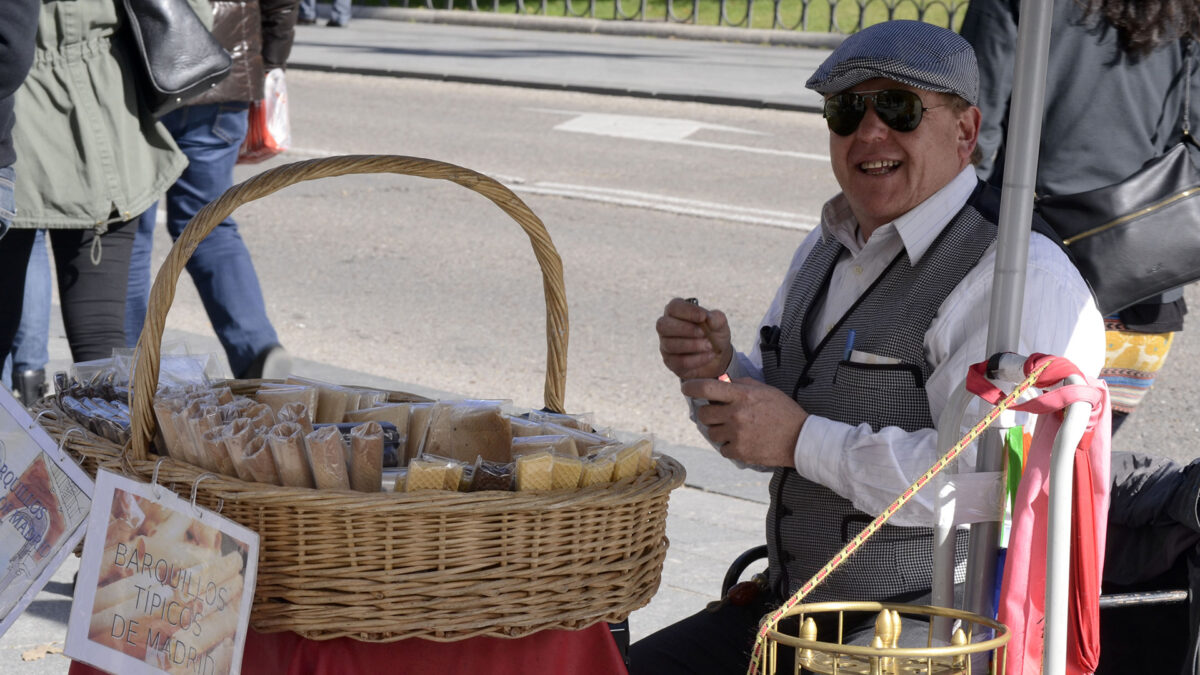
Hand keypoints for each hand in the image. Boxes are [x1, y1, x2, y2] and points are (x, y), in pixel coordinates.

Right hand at [656, 298, 732, 379]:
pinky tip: (709, 356)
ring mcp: (665, 345)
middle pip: (662, 325)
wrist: (717, 358)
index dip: (687, 311)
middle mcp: (666, 327)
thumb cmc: (714, 335)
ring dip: (693, 345)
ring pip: (670, 345)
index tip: (703, 317)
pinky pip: (679, 361)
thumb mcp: (720, 325)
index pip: (674, 307)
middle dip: (684, 329)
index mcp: (676, 312)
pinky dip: (697, 359)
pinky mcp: (670, 362)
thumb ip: (717, 318)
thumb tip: (709, 319)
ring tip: (709, 346)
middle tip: (703, 333)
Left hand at [682, 377, 807, 466]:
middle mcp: (736, 414)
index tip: (686, 387)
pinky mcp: (740, 452)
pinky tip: (743, 441)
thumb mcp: (764, 390)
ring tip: (736, 429)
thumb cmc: (783, 411)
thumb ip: (741, 384)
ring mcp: (737, 434)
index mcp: (742, 395)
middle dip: (709, 413)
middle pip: (704, 414)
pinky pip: (722, 448)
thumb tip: (720, 382)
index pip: (707, 388)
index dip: (691, 387)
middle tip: (720, 414)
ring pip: (711, 432)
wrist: (800, 439)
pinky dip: (729, 446)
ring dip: (719, 430)